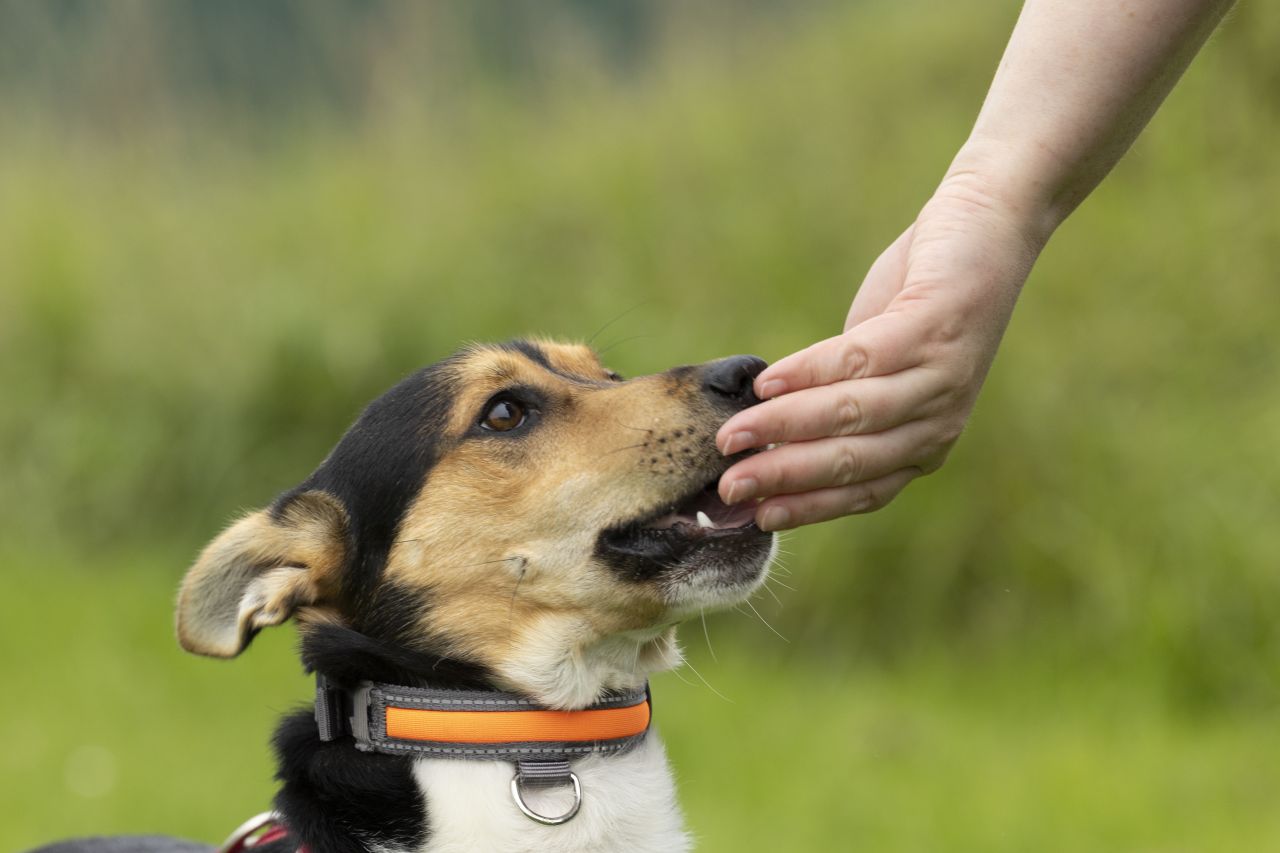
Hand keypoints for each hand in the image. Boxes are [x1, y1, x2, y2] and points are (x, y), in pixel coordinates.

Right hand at [716, 172, 1048, 529]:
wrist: (986, 226)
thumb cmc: (917, 300)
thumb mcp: (877, 367)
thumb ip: (834, 402)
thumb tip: (765, 437)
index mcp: (924, 444)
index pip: (861, 492)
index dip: (806, 507)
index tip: (753, 517)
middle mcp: (938, 422)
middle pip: (851, 461)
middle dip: (784, 477)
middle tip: (730, 486)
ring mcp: (940, 376)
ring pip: (851, 414)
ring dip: (784, 428)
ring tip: (734, 434)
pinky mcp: (934, 327)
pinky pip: (861, 359)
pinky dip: (808, 372)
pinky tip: (768, 381)